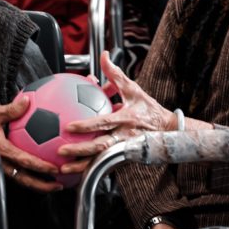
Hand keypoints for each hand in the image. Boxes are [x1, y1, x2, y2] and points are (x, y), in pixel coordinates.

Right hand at [0, 95, 62, 193]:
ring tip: (51, 184)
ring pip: (18, 179)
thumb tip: (28, 101)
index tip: (56, 169)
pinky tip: (35, 171)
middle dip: (42, 185)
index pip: (24, 160)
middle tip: (59, 185)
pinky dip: (25, 174)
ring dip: (35, 183)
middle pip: (23, 179)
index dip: (41, 166)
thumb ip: (10, 110)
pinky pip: (12, 174)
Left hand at [57, 52, 174, 173]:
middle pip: (100, 146)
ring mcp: (125, 149)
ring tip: (64, 169)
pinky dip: (89, 168)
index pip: (104, 122)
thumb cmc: (149, 108)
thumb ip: (115, 74)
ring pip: (100, 159)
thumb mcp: (133, 89)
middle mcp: (125, 136)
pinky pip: (104, 164)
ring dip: (81, 165)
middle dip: (79, 151)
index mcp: (126, 118)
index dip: (87, 125)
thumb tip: (104, 55)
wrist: (168, 130)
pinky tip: (75, 172)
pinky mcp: (124, 158)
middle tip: (60, 152)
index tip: (69, 127)